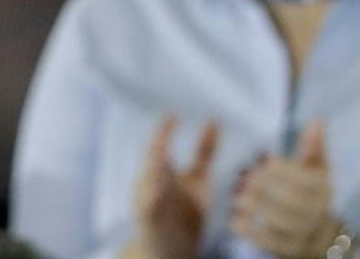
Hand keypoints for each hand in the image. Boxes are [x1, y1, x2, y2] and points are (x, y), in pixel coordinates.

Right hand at [131, 115, 217, 258]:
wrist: (174, 249)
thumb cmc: (185, 212)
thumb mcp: (198, 179)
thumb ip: (204, 151)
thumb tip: (213, 120)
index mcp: (161, 171)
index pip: (159, 145)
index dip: (164, 130)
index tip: (173, 115)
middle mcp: (151, 183)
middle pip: (150, 161)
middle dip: (155, 146)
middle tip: (163, 131)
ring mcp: (147, 202)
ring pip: (146, 183)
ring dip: (151, 170)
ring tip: (159, 155)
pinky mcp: (149, 222)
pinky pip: (147, 209)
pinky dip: (150, 199)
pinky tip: (157, 189)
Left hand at [231, 122, 340, 257]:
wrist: (319, 235)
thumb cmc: (310, 192)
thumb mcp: (315, 169)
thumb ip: (313, 147)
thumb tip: (317, 120)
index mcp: (324, 190)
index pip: (307, 180)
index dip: (286, 170)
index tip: (264, 160)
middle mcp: (319, 213)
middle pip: (294, 201)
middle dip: (267, 188)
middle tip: (244, 178)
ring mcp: (306, 234)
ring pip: (282, 223)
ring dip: (257, 208)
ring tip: (236, 197)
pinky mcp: (289, 250)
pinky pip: (271, 243)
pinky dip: (251, 231)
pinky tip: (235, 219)